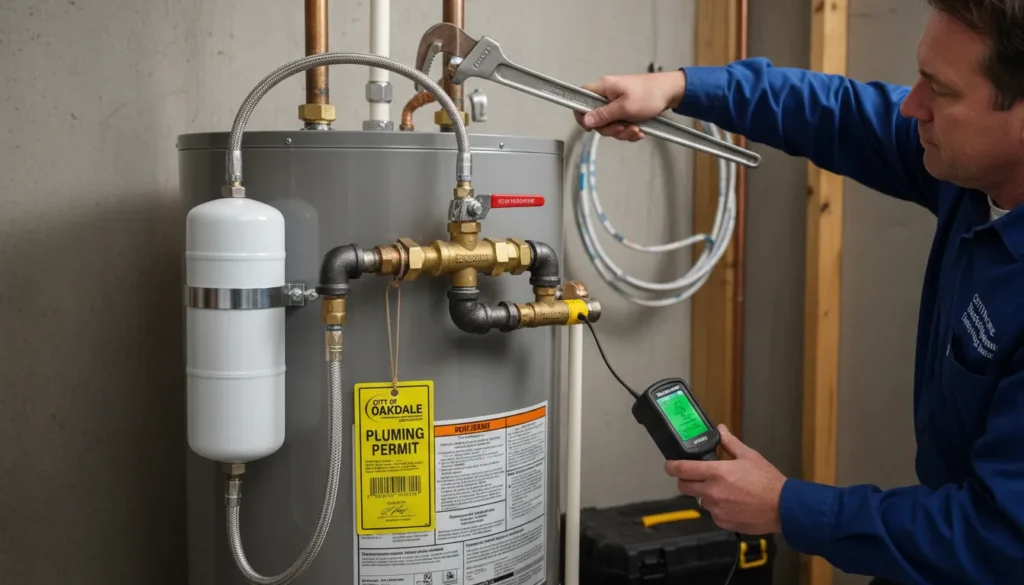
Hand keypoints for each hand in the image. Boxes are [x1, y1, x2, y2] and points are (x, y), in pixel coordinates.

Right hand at [574, 70, 686, 140]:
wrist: (671, 92)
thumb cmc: (650, 94)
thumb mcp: (625, 108)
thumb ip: (603, 115)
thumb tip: (585, 120)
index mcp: (603, 88)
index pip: (580, 98)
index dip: (581, 114)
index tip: (590, 127)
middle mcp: (607, 94)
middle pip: (596, 118)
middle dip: (610, 128)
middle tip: (623, 128)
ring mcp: (616, 102)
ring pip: (609, 124)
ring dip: (622, 131)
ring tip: (636, 129)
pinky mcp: (625, 110)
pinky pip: (619, 124)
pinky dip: (628, 130)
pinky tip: (638, 130)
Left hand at [665, 424, 786, 534]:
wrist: (783, 507)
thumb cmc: (767, 481)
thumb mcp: (749, 456)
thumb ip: (730, 443)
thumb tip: (721, 430)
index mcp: (716, 473)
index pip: (683, 469)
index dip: (671, 466)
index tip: (669, 465)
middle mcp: (712, 492)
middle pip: (684, 487)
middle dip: (686, 480)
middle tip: (695, 476)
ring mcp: (716, 509)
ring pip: (699, 500)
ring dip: (704, 494)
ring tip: (723, 489)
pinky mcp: (723, 522)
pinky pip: (713, 513)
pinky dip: (717, 508)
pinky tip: (732, 503)